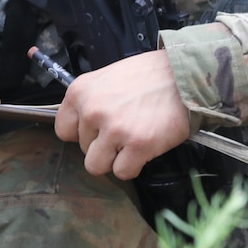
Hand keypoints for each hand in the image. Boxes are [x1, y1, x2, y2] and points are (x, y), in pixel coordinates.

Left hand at [54, 50, 190, 179]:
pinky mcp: (137, 145)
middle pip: (83, 149)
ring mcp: (114, 129)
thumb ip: (91, 100)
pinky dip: (133, 165)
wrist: (184, 75)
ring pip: (97, 166)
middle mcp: (92, 110)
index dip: (81, 133)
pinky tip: (144, 148)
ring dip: (113, 159)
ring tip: (131, 141)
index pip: (63, 130)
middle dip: (102, 144)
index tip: (97, 130)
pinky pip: (123, 172)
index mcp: (80, 92)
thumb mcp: (107, 78)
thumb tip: (82, 127)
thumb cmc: (148, 76)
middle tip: (125, 128)